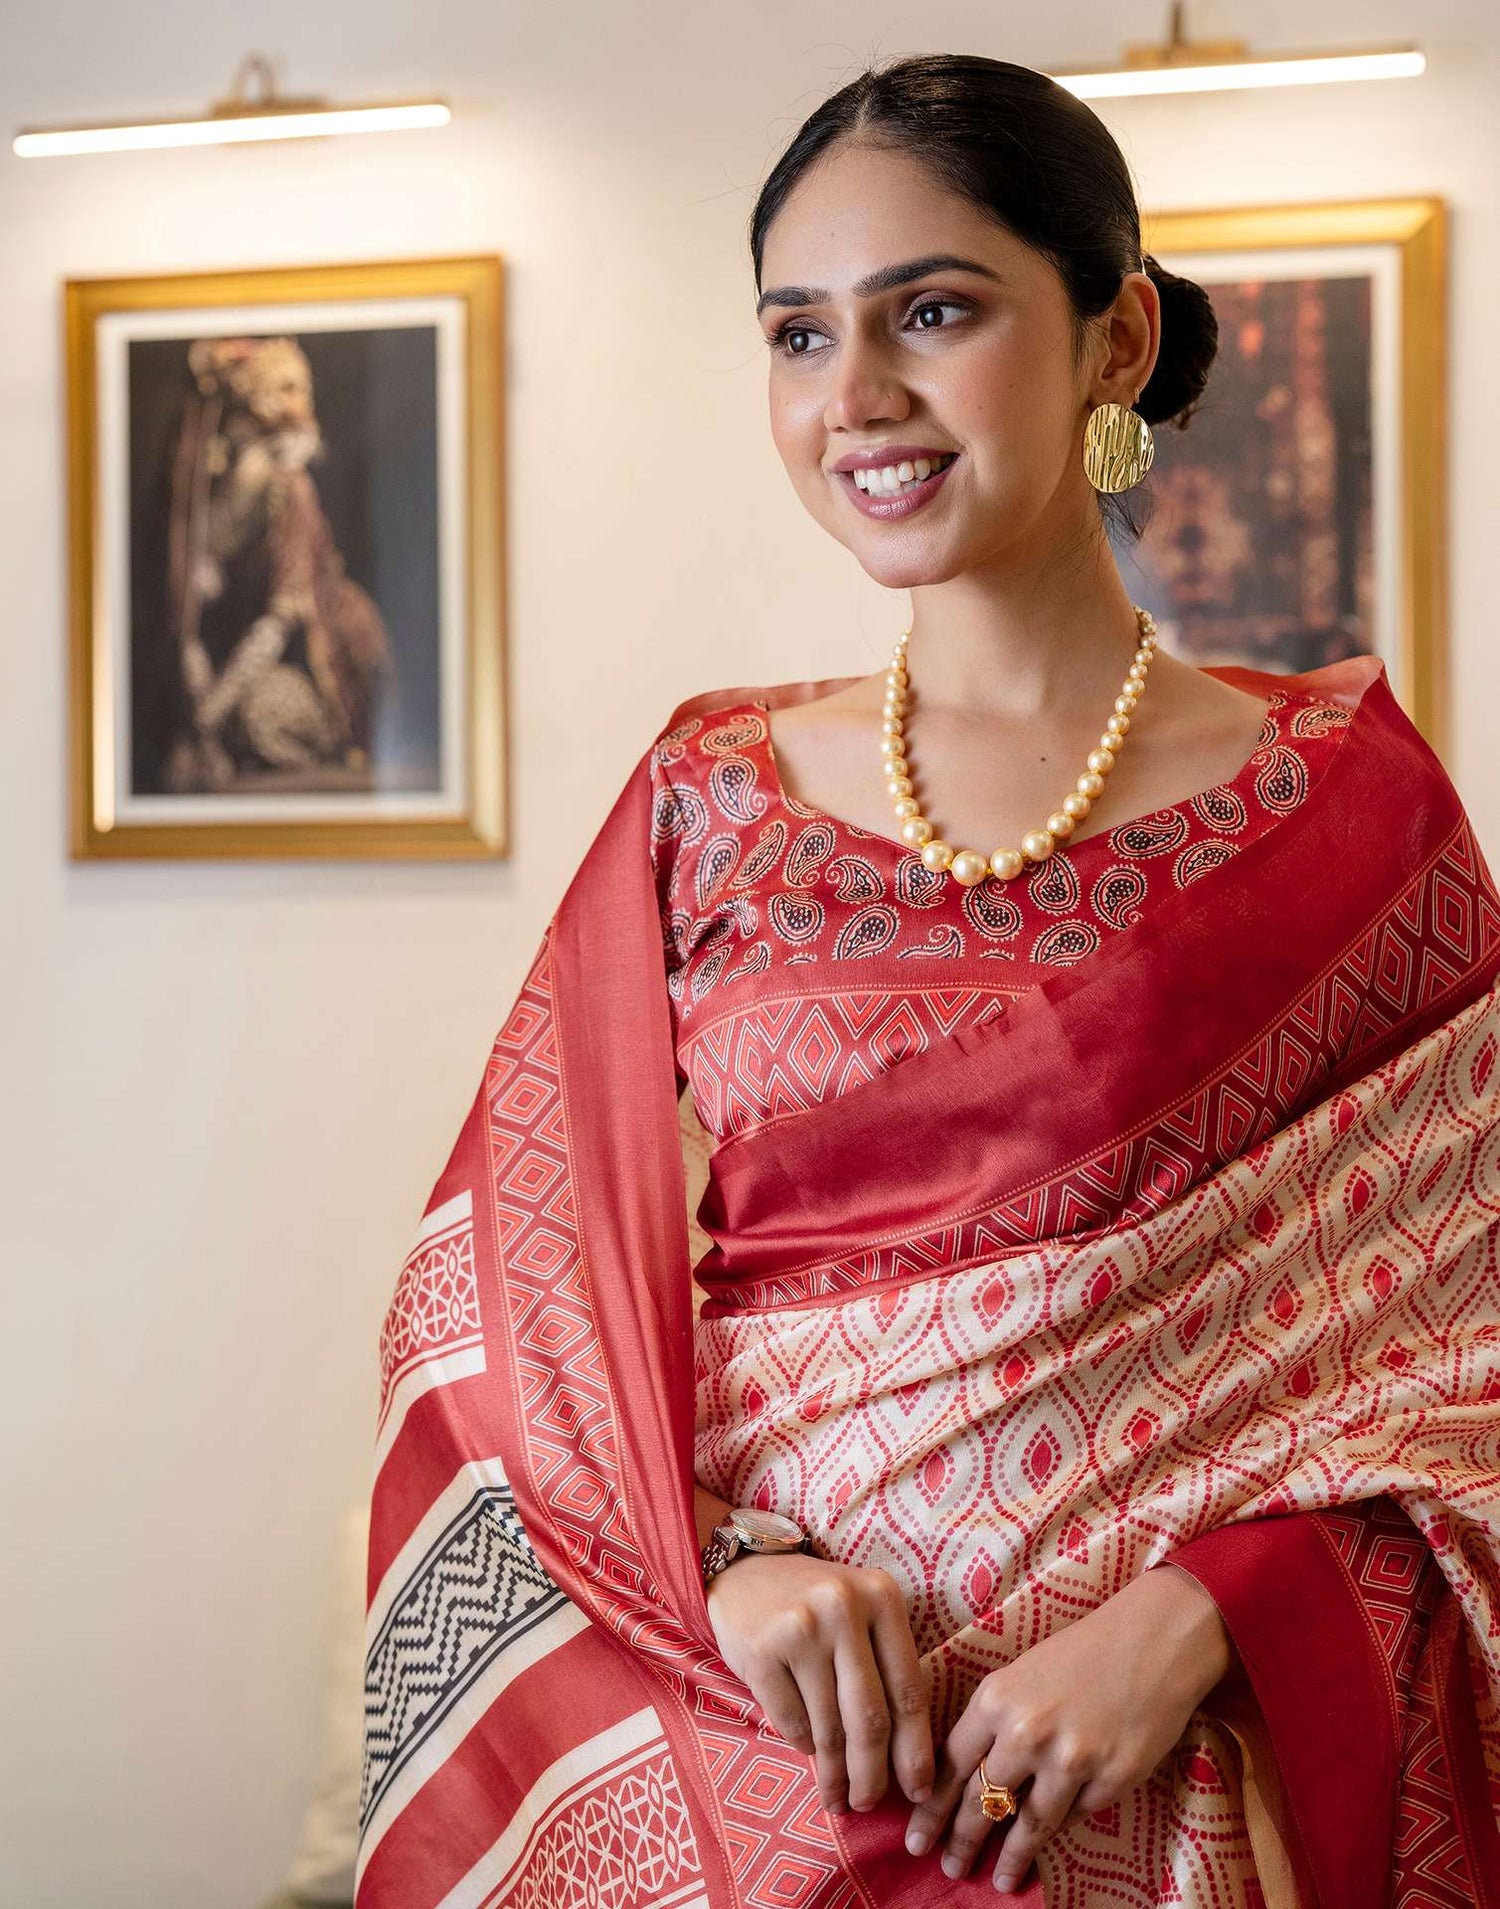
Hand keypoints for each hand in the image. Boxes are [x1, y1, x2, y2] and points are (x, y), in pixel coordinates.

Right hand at [706, 1550, 934, 1814]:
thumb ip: (886, 1667)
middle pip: (870, 1717)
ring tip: (838, 1796)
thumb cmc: (816, 1604)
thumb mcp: (862, 1614)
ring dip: (835, 1773)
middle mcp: (844, 1608)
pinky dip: (803, 1746)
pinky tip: (807, 1752)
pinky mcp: (761, 1650)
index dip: (915, 1749)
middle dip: (872, 1774)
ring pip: (829, 1727)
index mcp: (882, 1596)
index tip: (919, 1790)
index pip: (909, 1689)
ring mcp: (800, 1628)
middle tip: (868, 1803)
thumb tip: (907, 1760)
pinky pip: (791, 1722)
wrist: (745, 1571)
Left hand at [904, 1564, 1232, 1891]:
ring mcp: (1071, 1760)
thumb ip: (993, 1722)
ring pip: (1029, 1824)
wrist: (1151, 1640)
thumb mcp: (1020, 1675)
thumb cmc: (1080, 1653)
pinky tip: (1052, 1838)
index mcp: (996, 1699)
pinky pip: (1076, 1815)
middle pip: (984, 1802)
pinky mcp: (1111, 1779)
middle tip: (951, 1869)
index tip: (917, 1839)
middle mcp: (1026, 1732)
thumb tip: (966, 1775)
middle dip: (963, 1841)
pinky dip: (1063, 1823)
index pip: (952, 1767)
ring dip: (1011, 1857)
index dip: (932, 1809)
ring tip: (999, 1880)